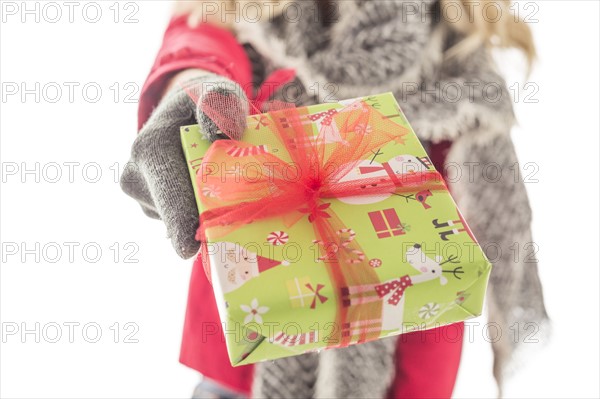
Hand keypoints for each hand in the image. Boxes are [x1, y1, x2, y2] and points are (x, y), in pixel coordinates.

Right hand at [121, 72, 248, 258]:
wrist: (187, 111)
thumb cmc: (208, 103)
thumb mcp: (221, 93)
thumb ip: (222, 102)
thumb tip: (216, 130)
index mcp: (151, 149)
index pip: (166, 192)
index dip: (178, 222)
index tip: (188, 249)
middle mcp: (137, 174)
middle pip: (175, 214)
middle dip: (205, 224)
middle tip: (239, 224)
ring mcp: (141, 193)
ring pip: (178, 221)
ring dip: (204, 217)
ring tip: (229, 197)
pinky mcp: (152, 206)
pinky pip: (178, 221)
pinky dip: (199, 217)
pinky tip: (215, 202)